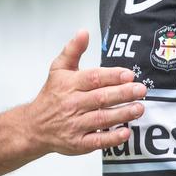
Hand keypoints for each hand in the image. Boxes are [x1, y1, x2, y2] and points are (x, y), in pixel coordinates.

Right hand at [25, 31, 145, 155]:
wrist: (34, 126)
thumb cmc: (51, 96)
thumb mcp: (58, 69)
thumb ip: (72, 50)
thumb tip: (84, 32)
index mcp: (69, 85)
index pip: (93, 78)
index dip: (112, 76)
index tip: (129, 75)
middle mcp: (72, 104)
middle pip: (100, 98)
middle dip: (123, 94)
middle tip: (141, 90)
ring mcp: (75, 125)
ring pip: (101, 118)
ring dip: (122, 114)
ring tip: (139, 108)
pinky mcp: (78, 143)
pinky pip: (97, 141)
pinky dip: (111, 138)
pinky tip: (125, 133)